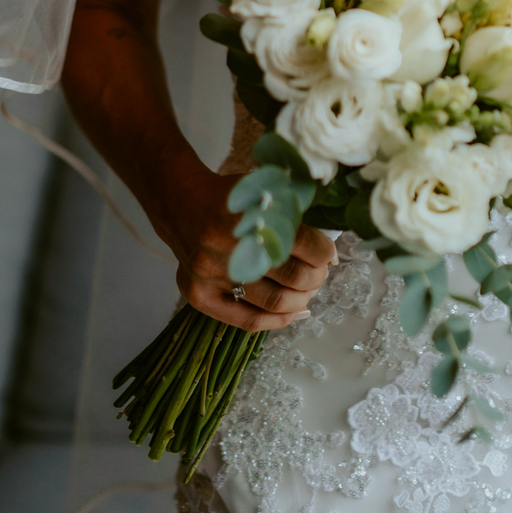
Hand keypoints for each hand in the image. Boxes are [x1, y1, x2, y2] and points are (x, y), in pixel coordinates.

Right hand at [151, 156, 335, 334]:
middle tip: (320, 272)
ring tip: (307, 290)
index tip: (329, 253)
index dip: (323, 251)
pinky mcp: (199, 296)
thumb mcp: (262, 190)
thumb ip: (295, 212)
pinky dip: (278, 320)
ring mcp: (209, 276)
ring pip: (274, 302)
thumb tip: (330, 250)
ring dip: (302, 299)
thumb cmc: (231, 198)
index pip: (299, 241)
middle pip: (291, 275)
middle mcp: (224, 247)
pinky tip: (294, 311)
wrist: (181, 205)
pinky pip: (247, 321)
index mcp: (244, 214)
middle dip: (316, 276)